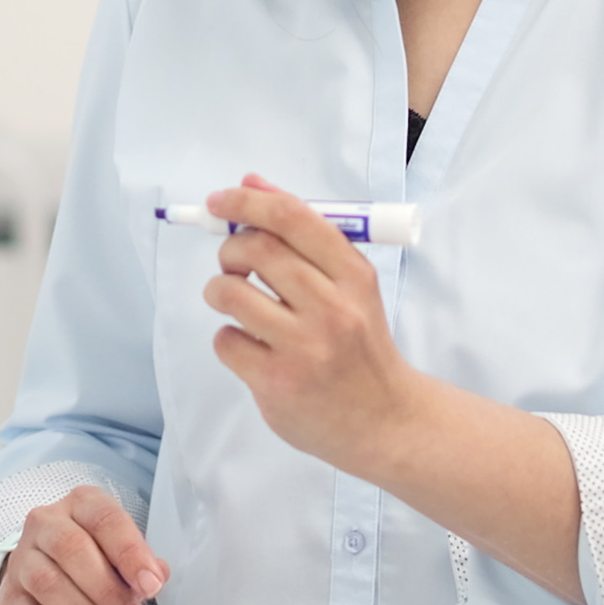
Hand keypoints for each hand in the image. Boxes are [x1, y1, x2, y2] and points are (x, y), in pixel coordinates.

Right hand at [0, 484, 167, 604]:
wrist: (43, 574)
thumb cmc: (93, 559)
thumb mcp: (121, 552)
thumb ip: (141, 562)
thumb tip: (155, 577)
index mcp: (80, 504)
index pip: (105, 519)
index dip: (130, 554)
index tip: (150, 586)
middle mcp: (44, 524)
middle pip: (72, 549)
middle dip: (107, 590)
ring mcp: (21, 560)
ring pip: (47, 584)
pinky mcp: (8, 598)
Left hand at [200, 174, 422, 473]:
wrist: (385, 420)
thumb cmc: (361, 344)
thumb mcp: (350, 286)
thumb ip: (303, 235)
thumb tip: (250, 184)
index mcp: (354, 276)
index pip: (294, 218)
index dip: (248, 202)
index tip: (219, 200)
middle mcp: (332, 309)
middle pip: (258, 250)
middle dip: (231, 248)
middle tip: (233, 261)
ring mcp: (304, 348)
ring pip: (231, 293)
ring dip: (218, 289)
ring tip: (232, 298)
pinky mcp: (277, 383)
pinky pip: (226, 341)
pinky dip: (228, 336)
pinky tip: (249, 344)